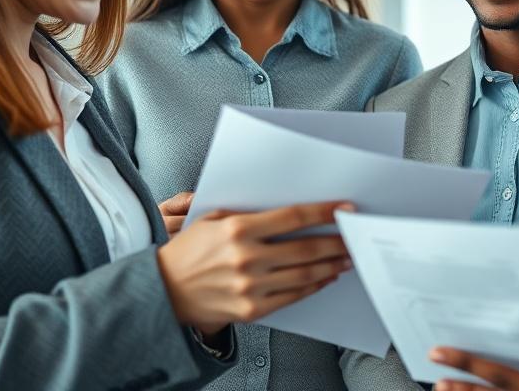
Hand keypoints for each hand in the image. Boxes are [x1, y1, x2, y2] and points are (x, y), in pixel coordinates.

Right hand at [157, 200, 353, 335]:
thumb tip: (291, 210)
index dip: (322, 212)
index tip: (343, 209)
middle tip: (354, 237)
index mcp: (237, 229)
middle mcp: (246, 258)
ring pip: (304, 274)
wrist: (165, 291)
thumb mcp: (214, 218)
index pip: (292, 217)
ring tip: (346, 258)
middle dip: (335, 241)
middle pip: (305, 247)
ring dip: (331, 265)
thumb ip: (249, 213)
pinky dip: (314, 285)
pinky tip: (325, 277)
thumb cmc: (190, 250)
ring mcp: (250, 286)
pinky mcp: (252, 309)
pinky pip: (293, 296)